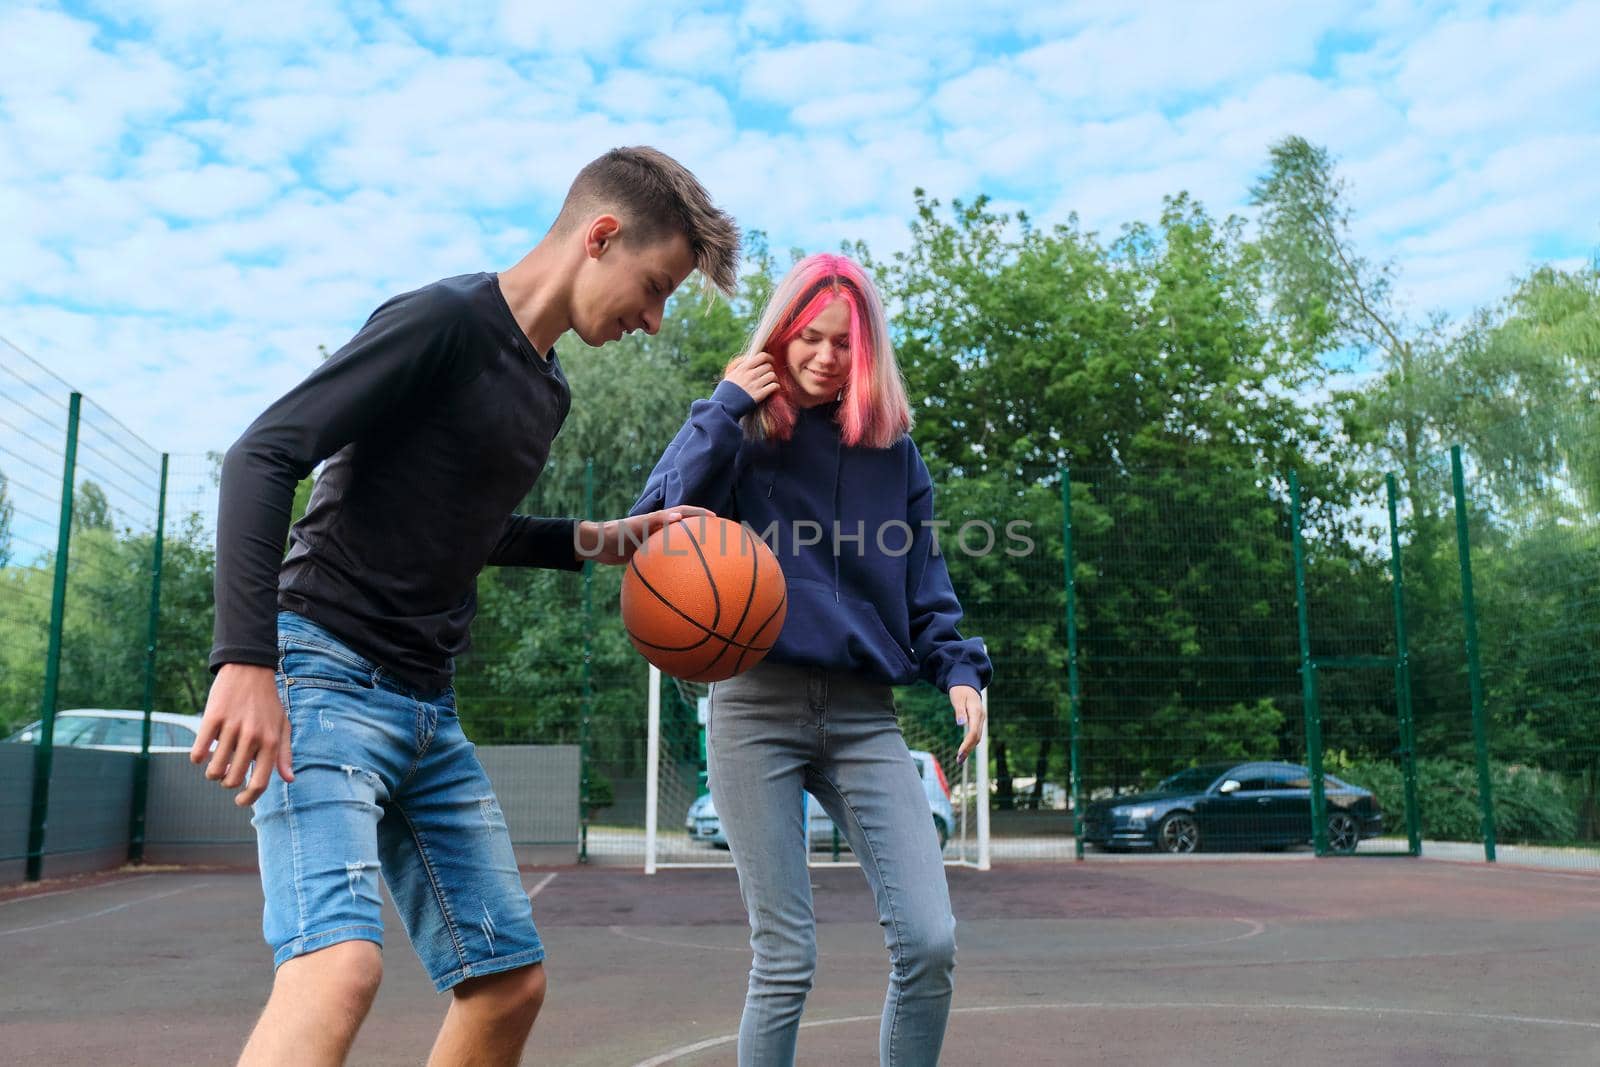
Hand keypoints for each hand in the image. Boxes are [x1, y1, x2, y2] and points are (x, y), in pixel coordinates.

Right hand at [191, 663, 292, 806]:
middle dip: (227, 782)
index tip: (240, 801)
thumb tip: (289, 779)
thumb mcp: (282, 725)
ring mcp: (232, 727)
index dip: (248, 798)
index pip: (260, 783)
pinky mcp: (213, 718)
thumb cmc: (267, 702)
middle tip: (226, 773)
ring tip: (215, 764)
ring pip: (214, 769)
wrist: (250, 669)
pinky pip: (198, 752)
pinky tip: (201, 753)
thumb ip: (285, 754)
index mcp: (272, 742)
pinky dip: (197, 758)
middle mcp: (253, 736)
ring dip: (211, 773)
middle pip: (233, 779)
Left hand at [576, 506, 713, 564]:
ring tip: (706, 560)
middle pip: (684, 529)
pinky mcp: (647, 555)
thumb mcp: (635, 526)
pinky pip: (667, 561)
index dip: (700, 515)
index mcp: (658, 519)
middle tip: (717, 539)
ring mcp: (654, 543)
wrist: (596, 546)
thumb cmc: (615, 532)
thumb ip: (656, 520)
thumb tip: (678, 516)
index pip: (684, 513)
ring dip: (690, 550)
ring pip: (677, 546)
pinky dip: (675, 566)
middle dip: (700, 532)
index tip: (717, 519)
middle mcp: (659, 530)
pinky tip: (681, 579)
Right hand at [724, 351, 779, 404]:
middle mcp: (750, 374)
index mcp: (743, 368)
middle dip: (770, 370)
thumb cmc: (727, 389)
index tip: (769, 361)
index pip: (762, 356)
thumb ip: (739, 364)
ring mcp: (755, 384)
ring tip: (771, 382)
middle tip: (768, 375)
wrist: (724, 405)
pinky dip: (776, 386)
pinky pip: (774, 386)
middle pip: (768, 366)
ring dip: (774, 379)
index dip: (768, 358)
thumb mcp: (730, 373)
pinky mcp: (760, 395)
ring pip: (772, 375)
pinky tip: (773, 388)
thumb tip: (749, 357)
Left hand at [950, 685, 985, 764]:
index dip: (967, 744)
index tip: (959, 754)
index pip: (973, 732)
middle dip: (968, 750)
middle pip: (976, 737)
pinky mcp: (978, 721)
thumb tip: (960, 724)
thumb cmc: (960, 690)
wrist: (966, 683)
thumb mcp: (957, 698)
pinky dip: (970, 743)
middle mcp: (980, 717)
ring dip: (969, 748)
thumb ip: (959, 711)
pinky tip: (964, 750)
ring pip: (977, 737)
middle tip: (959, 761)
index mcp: (976, 712)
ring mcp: (980, 719)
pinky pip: (975, 734)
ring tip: (960, 760)